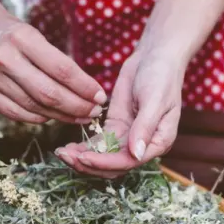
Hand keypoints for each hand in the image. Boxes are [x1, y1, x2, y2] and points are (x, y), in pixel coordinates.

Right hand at [0, 0, 106, 123]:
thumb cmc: (8, 30)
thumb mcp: (32, 33)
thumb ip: (54, 60)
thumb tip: (85, 89)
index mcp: (21, 37)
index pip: (61, 69)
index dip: (84, 87)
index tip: (100, 96)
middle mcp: (3, 57)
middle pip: (47, 93)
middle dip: (76, 106)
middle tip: (93, 113)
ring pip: (32, 106)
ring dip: (60, 116)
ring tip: (77, 117)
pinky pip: (14, 112)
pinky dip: (36, 117)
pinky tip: (51, 117)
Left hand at [56, 52, 183, 177]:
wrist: (154, 57)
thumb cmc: (161, 76)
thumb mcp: (155, 100)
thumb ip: (145, 127)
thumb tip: (136, 154)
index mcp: (158, 143)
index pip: (129, 162)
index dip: (105, 162)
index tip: (84, 158)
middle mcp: (142, 146)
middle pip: (113, 165)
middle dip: (89, 164)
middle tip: (65, 156)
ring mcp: (127, 137)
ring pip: (103, 157)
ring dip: (83, 159)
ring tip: (61, 153)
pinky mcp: (115, 127)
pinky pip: (98, 143)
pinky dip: (83, 147)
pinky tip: (67, 148)